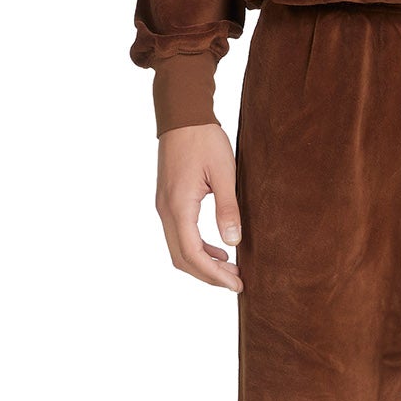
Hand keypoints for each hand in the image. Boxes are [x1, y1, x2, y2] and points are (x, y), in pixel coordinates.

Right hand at [155, 123, 243, 292]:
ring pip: (178, 249)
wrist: (182, 116)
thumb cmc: (204, 140)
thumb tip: (233, 242)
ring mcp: (164, 207)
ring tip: (230, 270)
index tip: (236, 284)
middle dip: (208, 275)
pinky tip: (219, 249)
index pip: (192, 254)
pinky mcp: (168, 201)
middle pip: (182, 258)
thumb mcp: (225, 172)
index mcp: (179, 206)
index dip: (214, 275)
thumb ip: (228, 208)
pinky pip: (179, 235)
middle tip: (236, 283)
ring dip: (202, 263)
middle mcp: (166, 211)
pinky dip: (197, 248)